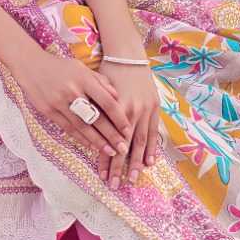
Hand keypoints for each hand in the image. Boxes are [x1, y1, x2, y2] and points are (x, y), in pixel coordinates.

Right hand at [19, 51, 130, 162]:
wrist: (30, 65)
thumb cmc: (60, 66)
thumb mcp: (81, 68)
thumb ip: (100, 81)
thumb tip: (118, 97)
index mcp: (84, 79)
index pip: (107, 102)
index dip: (119, 118)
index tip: (129, 130)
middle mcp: (73, 91)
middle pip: (97, 118)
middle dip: (112, 135)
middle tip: (123, 148)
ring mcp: (59, 102)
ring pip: (82, 127)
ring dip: (98, 142)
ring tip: (110, 152)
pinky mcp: (48, 111)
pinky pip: (68, 128)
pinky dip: (81, 138)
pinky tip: (91, 146)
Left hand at [96, 63, 162, 188]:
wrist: (128, 55)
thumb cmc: (107, 72)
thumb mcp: (96, 90)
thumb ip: (94, 111)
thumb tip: (85, 132)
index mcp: (114, 107)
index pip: (108, 139)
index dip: (104, 158)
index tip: (100, 175)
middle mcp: (131, 110)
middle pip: (124, 145)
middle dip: (119, 166)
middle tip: (114, 185)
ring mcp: (145, 110)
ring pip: (140, 141)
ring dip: (137, 163)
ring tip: (133, 179)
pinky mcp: (154, 108)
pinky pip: (153, 132)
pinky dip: (151, 148)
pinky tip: (150, 163)